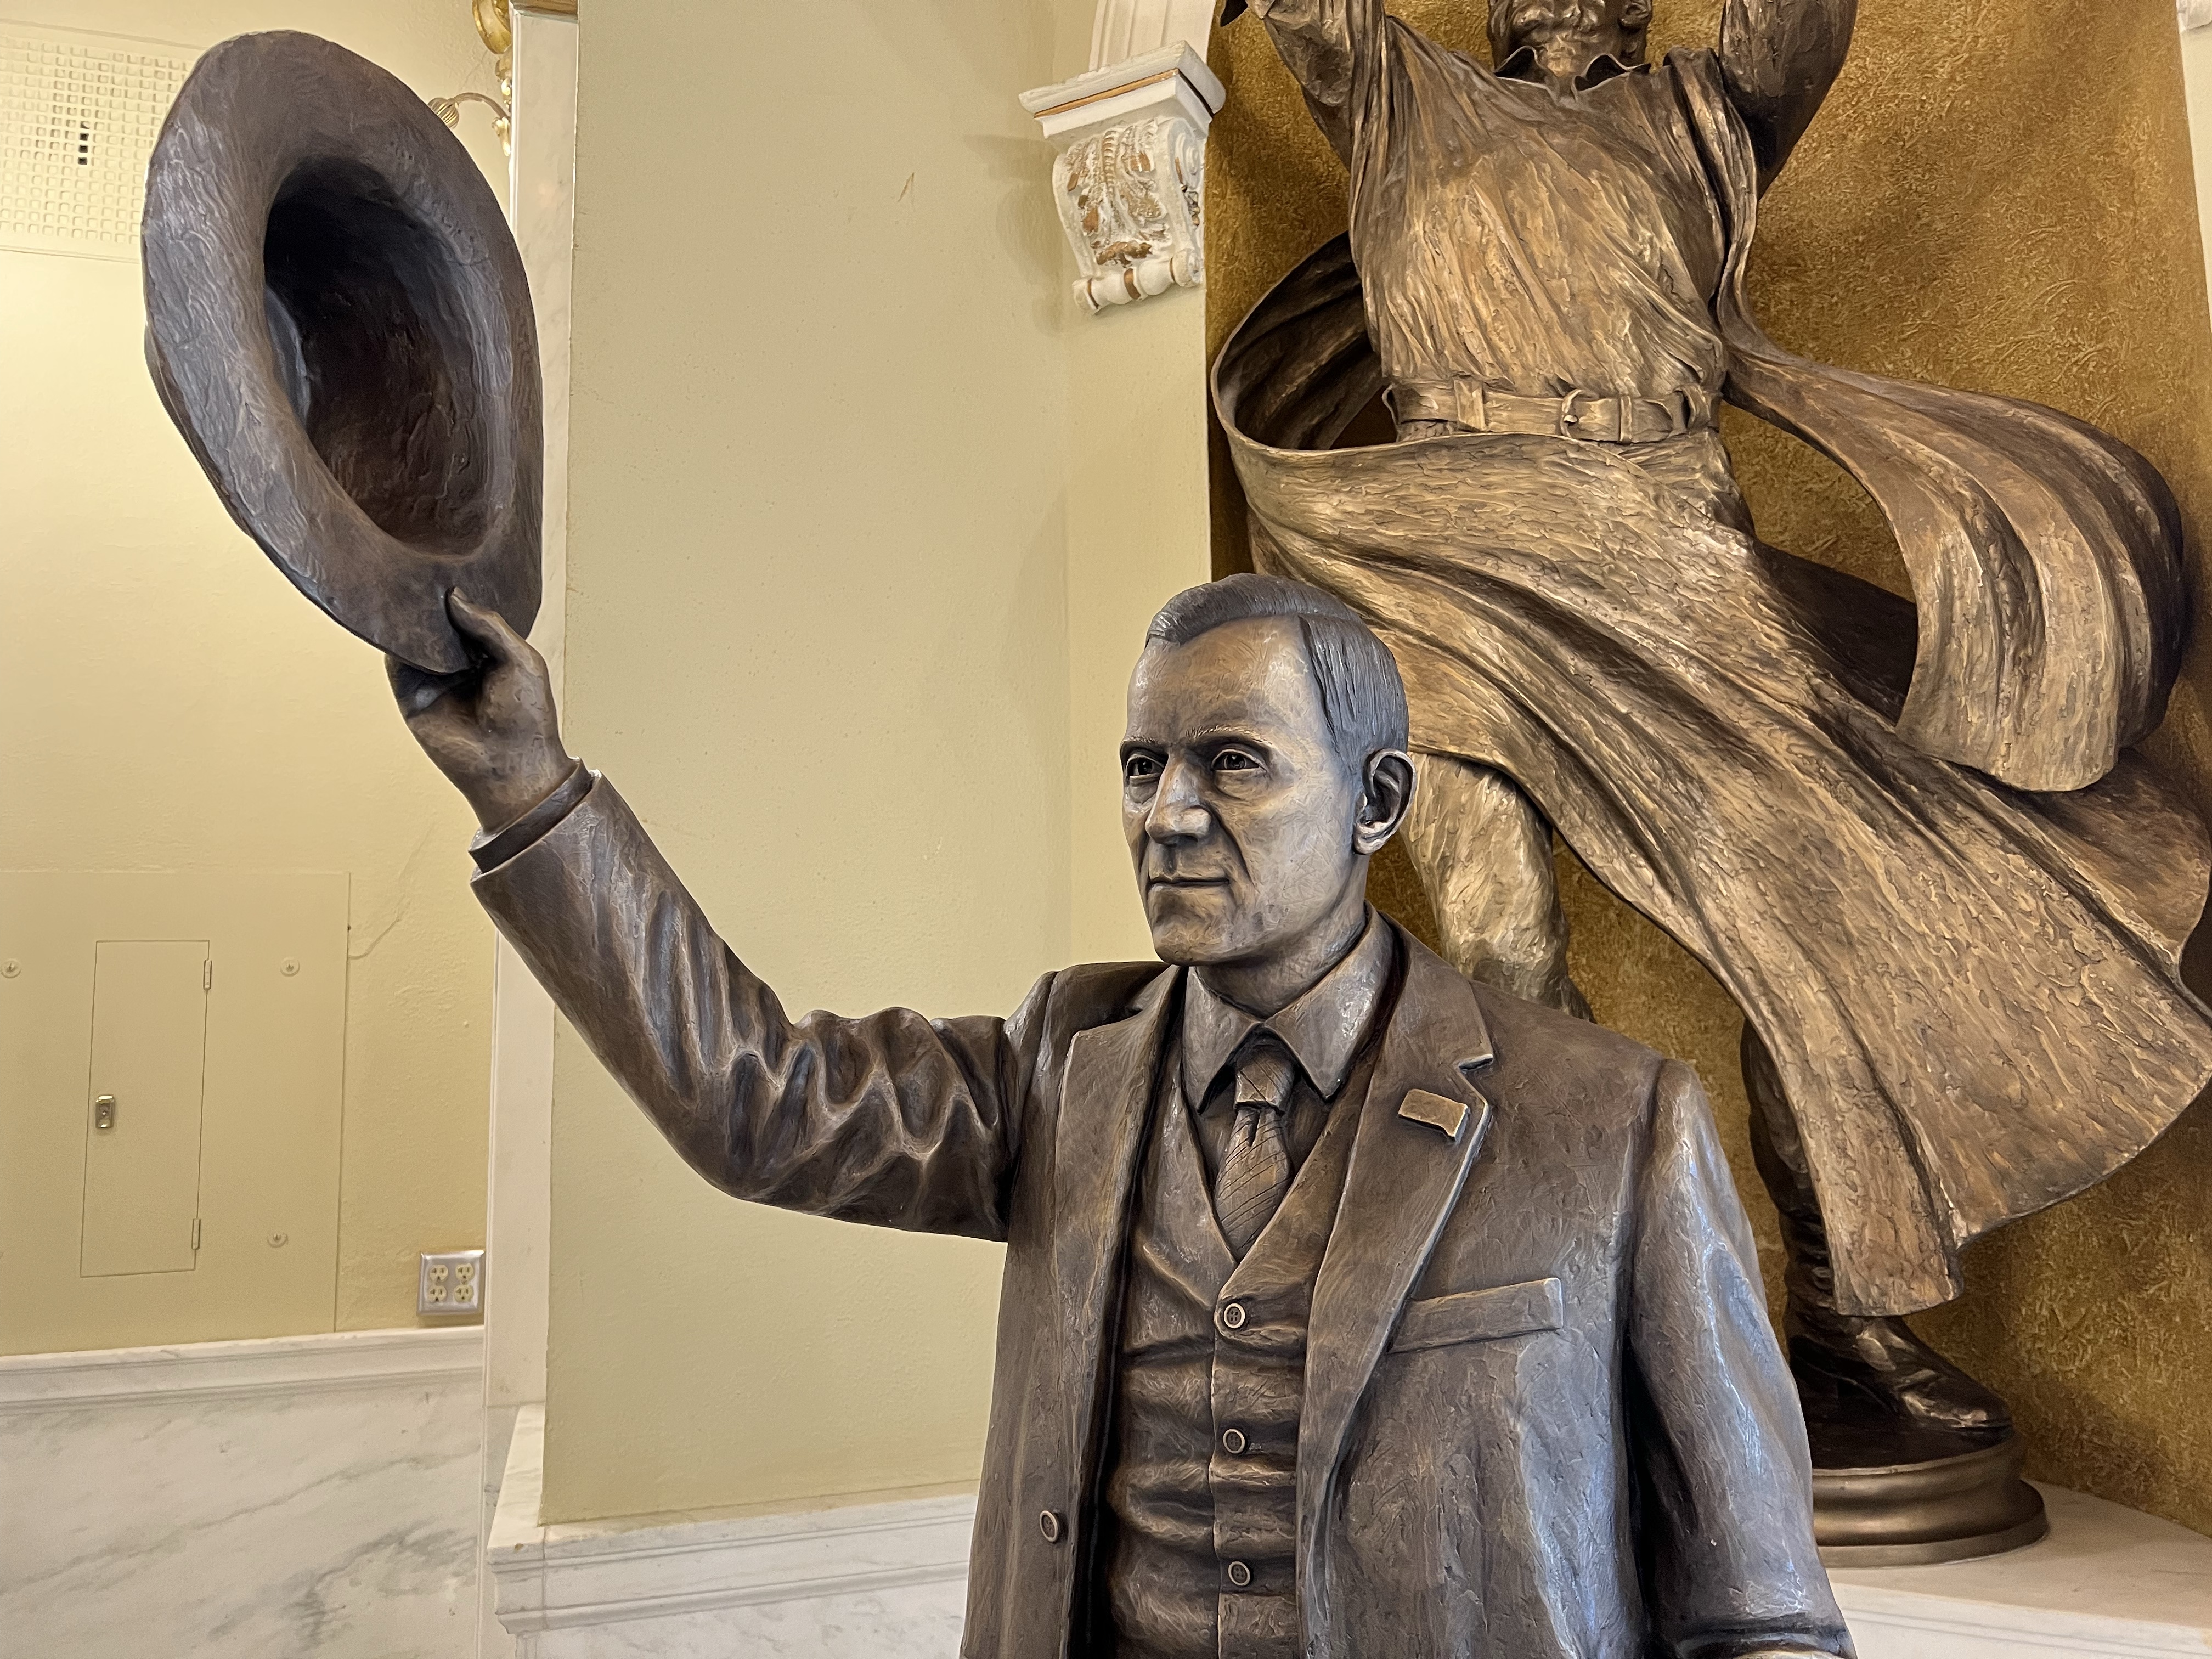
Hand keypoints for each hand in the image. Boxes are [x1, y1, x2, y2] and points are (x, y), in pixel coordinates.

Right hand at [388, 589, 574, 831]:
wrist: (511, 765)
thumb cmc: (528, 717)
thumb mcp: (520, 659)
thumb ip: (490, 626)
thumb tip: (455, 595)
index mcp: (489, 654)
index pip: (467, 616)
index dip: (459, 594)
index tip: (448, 564)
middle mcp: (459, 664)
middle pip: (437, 624)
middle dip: (430, 601)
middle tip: (421, 567)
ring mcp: (433, 679)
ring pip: (415, 640)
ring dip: (409, 617)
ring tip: (405, 585)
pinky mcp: (411, 696)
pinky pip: (397, 663)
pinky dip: (394, 641)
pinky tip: (395, 618)